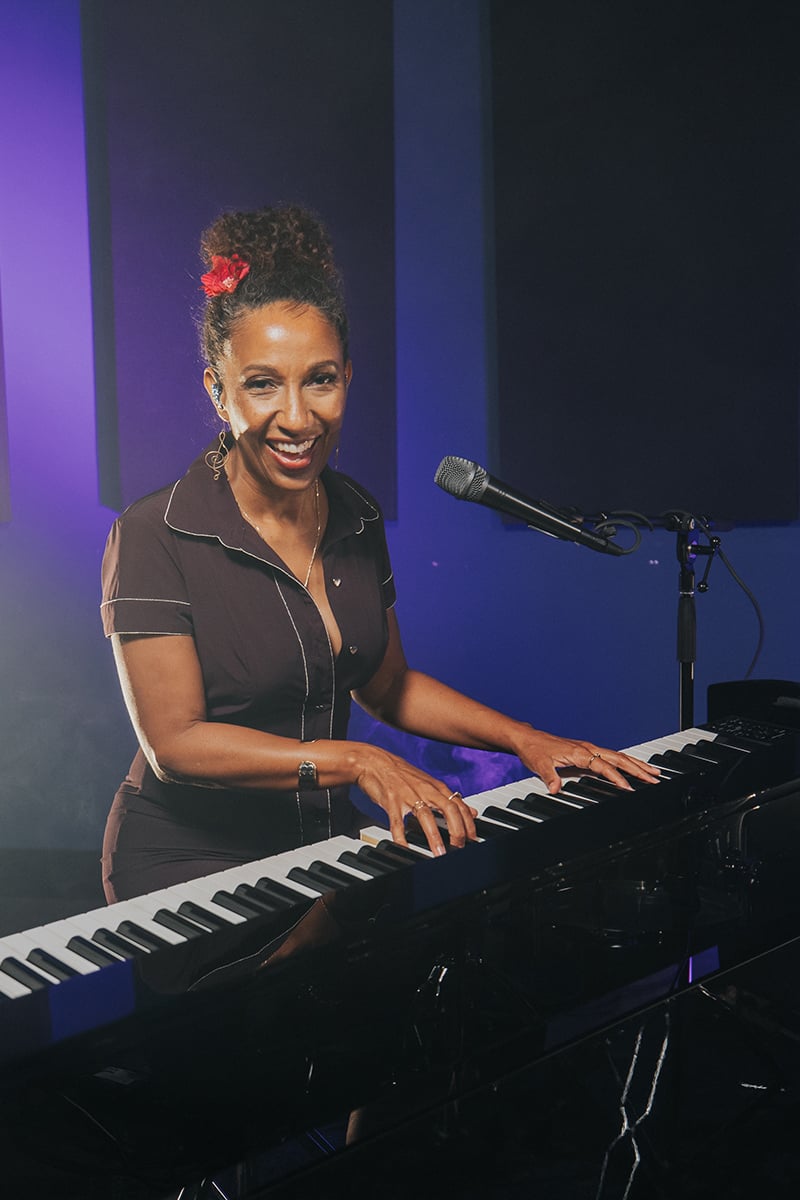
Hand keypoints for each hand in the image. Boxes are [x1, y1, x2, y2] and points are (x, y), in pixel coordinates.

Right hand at [355, 745, 476, 856]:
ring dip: (434, 837)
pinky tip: (405, 849)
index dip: (468, 823)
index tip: (472, 839)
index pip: (459, 805)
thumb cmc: (401, 774)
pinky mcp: (391, 801)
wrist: (373, 762)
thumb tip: (472, 812)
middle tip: (459, 848)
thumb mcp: (429, 784)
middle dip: (457, 830)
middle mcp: (425, 790)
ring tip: (439, 854)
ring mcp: (408, 795)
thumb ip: (451, 799)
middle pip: (448, 809)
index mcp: (435, 787)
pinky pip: (397, 822)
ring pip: (425, 816)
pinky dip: (401, 838)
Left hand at [511, 726, 660, 793]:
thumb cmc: (534, 750)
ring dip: (636, 764)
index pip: (603, 766)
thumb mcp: (539, 765)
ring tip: (653, 772)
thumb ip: (549, 777)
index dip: (616, 778)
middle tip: (655, 778)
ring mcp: (589, 749)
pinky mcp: (587, 751)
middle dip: (637, 769)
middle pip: (618, 758)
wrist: (528, 738)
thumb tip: (555, 789)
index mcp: (579, 752)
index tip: (629, 788)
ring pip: (618, 756)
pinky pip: (612, 756)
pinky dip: (626, 762)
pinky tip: (634, 767)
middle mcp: (587, 749)